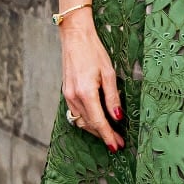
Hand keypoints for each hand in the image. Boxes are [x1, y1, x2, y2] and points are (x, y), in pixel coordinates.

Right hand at [60, 11, 124, 151]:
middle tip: (117, 143)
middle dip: (103, 135)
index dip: (108, 135)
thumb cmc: (93, 51)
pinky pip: (76, 113)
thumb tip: (118, 117)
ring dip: (94, 129)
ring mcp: (67, 95)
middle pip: (89, 124)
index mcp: (86, 92)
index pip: (99, 121)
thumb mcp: (109, 73)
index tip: (117, 146)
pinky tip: (96, 121)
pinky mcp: (66, 92)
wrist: (75, 37)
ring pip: (81, 121)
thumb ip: (113, 97)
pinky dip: (87, 120)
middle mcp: (74, 97)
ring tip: (109, 134)